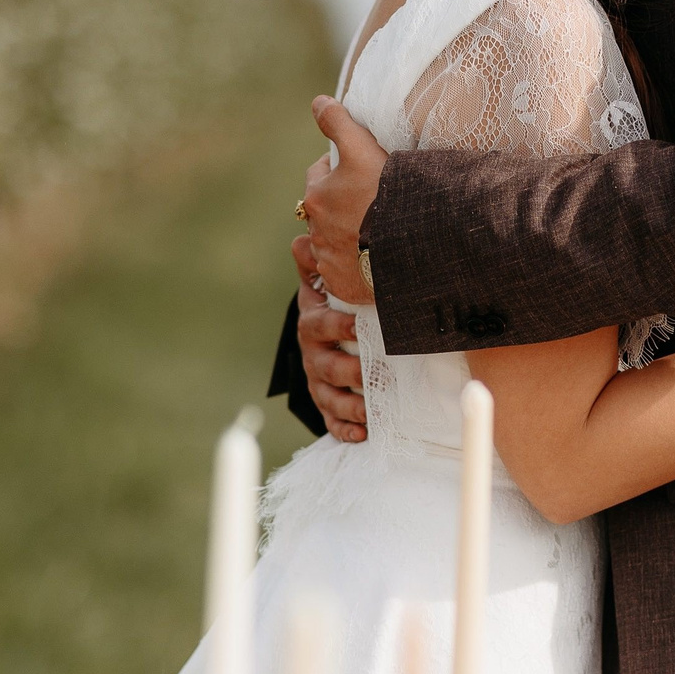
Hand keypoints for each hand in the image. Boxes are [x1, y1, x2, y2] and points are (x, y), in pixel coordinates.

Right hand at [292, 236, 367, 442]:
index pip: (319, 323)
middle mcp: (313, 354)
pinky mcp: (328, 403)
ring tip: (370, 413)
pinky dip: (344, 429)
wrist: (331, 330)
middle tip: (372, 374)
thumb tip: (302, 238)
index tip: (358, 325)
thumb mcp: (327, 281)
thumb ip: (317, 262)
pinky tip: (362, 435)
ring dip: (349, 406)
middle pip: (325, 366)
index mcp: (314, 322)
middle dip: (348, 371)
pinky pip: (332, 421)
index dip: (336, 325)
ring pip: (328, 397)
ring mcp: (319, 380)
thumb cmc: (337, 301)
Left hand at [304, 97, 389, 304]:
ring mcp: (329, 260)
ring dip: (346, 236)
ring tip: (375, 234)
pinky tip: (374, 261)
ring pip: (332, 242)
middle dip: (339, 204)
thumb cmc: (388, 193)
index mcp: (318, 197)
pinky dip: (353, 267)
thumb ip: (338, 123)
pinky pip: (343, 274)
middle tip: (369, 202)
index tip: (357, 169)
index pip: (320, 174)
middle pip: (324, 210)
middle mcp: (316, 230)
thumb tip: (317, 101)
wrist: (413, 245)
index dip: (338, 168)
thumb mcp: (363, 149)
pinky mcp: (343, 285)